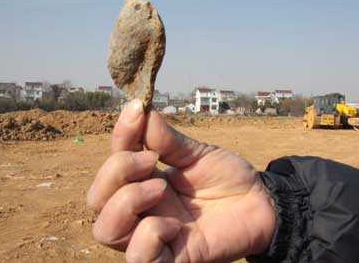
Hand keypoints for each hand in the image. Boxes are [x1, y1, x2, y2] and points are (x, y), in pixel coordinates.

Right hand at [87, 100, 275, 262]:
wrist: (261, 202)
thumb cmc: (227, 178)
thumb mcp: (197, 154)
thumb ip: (167, 139)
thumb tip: (141, 111)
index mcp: (145, 181)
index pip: (112, 163)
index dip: (119, 136)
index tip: (137, 109)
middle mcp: (143, 209)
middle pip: (97, 199)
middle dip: (115, 173)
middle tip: (150, 160)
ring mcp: (155, 234)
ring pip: (105, 231)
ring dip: (125, 203)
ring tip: (160, 188)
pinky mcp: (173, 258)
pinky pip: (139, 257)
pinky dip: (148, 236)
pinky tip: (175, 224)